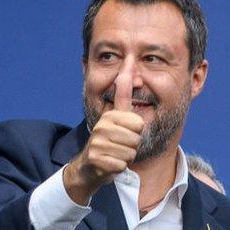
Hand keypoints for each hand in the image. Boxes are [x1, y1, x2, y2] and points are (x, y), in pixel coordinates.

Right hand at [63, 66, 143, 204]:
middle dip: (131, 145)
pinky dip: (119, 167)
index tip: (125, 131)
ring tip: (115, 153)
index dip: (136, 131)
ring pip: (130, 152)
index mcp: (110, 115)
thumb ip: (123, 95)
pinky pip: (122, 164)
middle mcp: (102, 126)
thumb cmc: (109, 141)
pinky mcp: (97, 159)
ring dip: (125, 157)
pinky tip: (110, 163)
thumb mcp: (116, 116)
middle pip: (136, 138)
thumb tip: (128, 63)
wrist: (90, 166)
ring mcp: (97, 142)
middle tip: (119, 145)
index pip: (138, 123)